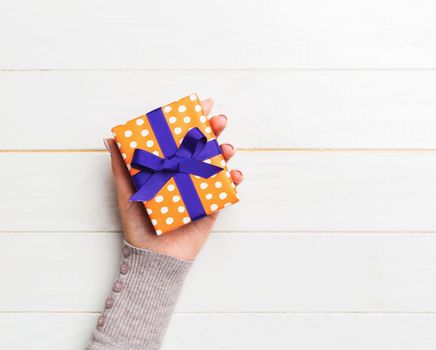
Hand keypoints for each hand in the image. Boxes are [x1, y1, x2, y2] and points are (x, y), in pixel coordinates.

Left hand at [104, 99, 242, 259]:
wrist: (154, 258)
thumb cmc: (138, 226)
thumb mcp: (127, 194)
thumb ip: (121, 167)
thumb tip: (110, 138)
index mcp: (168, 167)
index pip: (180, 138)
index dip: (192, 119)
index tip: (201, 104)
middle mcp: (185, 174)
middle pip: (203, 146)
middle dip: (214, 130)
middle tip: (219, 120)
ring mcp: (200, 189)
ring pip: (218, 163)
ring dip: (226, 151)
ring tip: (227, 148)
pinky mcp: (212, 206)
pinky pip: (226, 190)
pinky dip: (234, 180)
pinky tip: (235, 175)